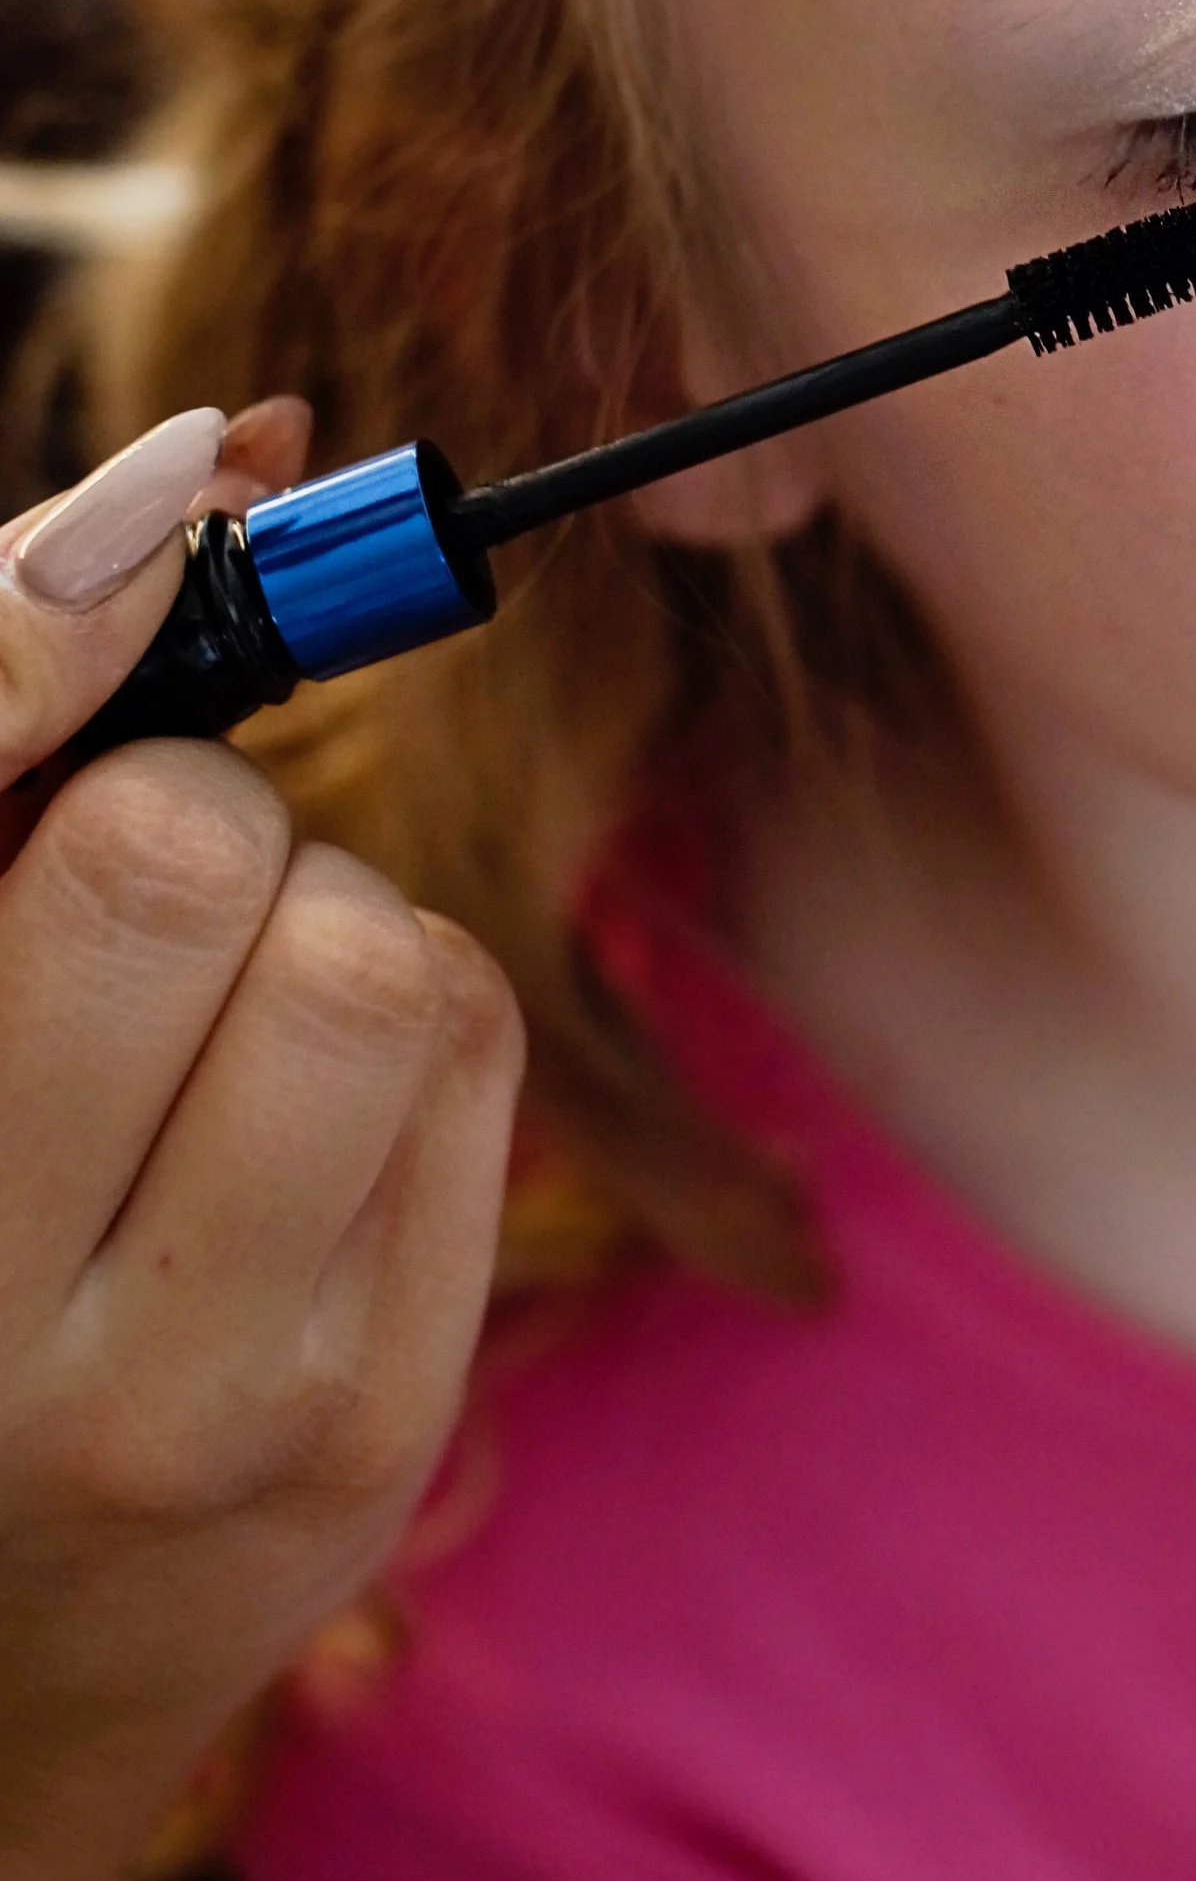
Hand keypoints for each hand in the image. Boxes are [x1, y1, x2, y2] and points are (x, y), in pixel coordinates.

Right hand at [0, 407, 522, 1880]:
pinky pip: (467, 1043)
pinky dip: (407, 1008)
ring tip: (218, 1020)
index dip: (66, 598)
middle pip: (172, 850)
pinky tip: (300, 1111)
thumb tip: (257, 450)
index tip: (196, 492)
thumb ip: (31, 729)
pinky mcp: (365, 1431)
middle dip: (180, 809)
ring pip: (365, 945)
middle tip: (132, 903)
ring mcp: (174, 1398)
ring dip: (316, 913)